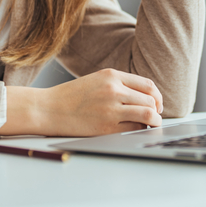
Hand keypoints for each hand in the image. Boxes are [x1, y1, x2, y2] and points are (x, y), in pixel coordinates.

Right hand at [0, 69, 162, 136]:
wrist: (48, 108)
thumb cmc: (71, 96)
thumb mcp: (96, 80)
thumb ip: (118, 84)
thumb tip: (144, 97)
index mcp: (112, 76)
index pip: (147, 85)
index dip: (157, 96)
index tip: (157, 104)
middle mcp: (114, 90)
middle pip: (151, 100)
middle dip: (157, 110)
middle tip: (155, 117)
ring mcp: (111, 109)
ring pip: (148, 114)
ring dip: (154, 121)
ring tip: (151, 125)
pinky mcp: (106, 127)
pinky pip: (134, 128)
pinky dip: (139, 130)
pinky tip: (135, 131)